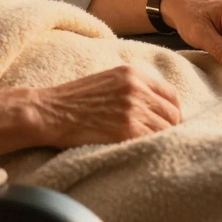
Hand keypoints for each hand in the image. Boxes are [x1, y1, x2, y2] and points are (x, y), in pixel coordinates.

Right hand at [31, 65, 181, 147]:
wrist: (49, 111)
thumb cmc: (73, 100)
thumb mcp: (107, 81)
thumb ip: (133, 88)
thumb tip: (159, 108)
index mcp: (133, 74)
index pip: (171, 96)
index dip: (170, 112)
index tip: (162, 123)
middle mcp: (137, 88)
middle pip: (173, 115)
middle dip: (166, 128)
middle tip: (151, 138)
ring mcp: (134, 108)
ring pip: (166, 131)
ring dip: (157, 140)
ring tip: (141, 144)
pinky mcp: (128, 129)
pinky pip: (154, 142)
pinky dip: (149, 147)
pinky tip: (135, 148)